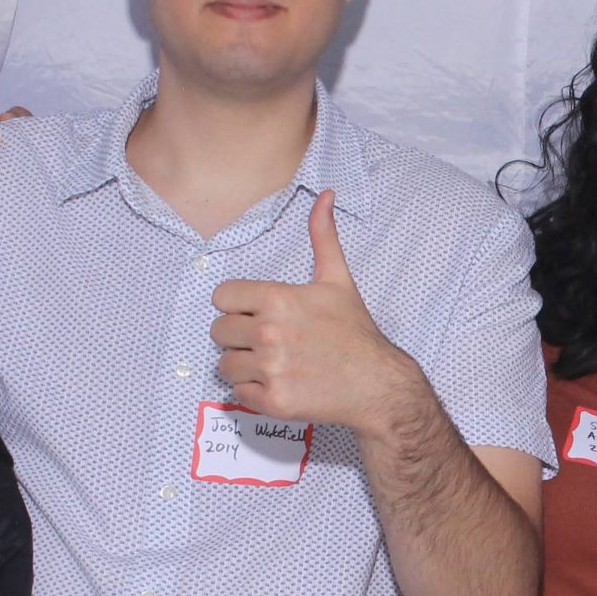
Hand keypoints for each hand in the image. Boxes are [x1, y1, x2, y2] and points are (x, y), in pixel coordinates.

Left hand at [210, 190, 414, 432]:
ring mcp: (271, 368)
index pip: (222, 297)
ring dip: (243, 365)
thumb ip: (323, 237)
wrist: (377, 384)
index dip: (238, 305)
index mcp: (279, 299)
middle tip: (268, 342)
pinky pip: (238, 393)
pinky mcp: (273, 400)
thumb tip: (325, 195)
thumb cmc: (355, 332)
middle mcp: (270, 332)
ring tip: (272, 364)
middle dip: (239, 336)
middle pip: (218, 331)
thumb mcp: (338, 280)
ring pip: (225, 364)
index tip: (258, 313)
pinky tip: (277, 384)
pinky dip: (253, 392)